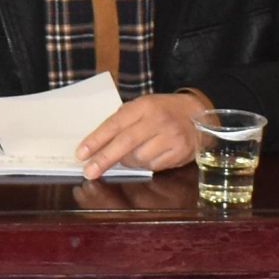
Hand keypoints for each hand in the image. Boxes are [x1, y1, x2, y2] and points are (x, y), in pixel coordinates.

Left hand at [81, 89, 213, 174]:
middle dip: (104, 159)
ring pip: (139, 158)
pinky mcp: (180, 152)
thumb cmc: (162, 111)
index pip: (115, 124)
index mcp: (144, 106)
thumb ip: (122, 122)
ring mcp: (171, 137)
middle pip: (126, 143)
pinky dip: (145, 165)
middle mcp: (158, 121)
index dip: (96, 140)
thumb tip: (95, 146)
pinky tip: (148, 156)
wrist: (198, 114)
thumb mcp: (142, 107)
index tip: (81, 154)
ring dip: (128, 162)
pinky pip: (154, 167)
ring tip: (130, 155)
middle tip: (89, 172)